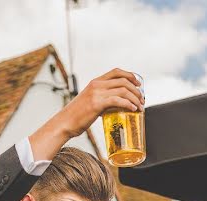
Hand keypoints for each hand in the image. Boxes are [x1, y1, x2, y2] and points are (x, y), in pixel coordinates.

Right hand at [29, 69, 143, 159]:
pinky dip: (128, 104)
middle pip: (123, 80)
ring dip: (135, 98)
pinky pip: (118, 101)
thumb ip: (101, 100)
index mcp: (95, 82)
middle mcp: (96, 85)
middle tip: (141, 99)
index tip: (138, 83)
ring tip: (139, 106)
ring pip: (123, 90)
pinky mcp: (97, 104)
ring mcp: (96, 93)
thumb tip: (115, 106)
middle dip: (136, 89)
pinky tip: (133, 109)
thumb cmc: (76, 116)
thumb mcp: (89, 102)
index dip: (130, 75)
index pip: (116, 72)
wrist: (64, 123)